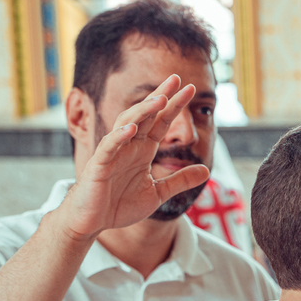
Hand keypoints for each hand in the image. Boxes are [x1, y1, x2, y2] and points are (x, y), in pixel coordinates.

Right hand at [59, 75, 210, 238]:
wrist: (93, 221)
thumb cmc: (120, 205)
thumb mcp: (158, 193)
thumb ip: (180, 181)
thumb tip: (207, 171)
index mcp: (143, 150)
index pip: (161, 122)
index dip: (174, 105)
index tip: (189, 88)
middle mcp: (129, 146)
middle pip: (146, 115)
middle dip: (160, 97)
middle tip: (176, 79)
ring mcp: (113, 153)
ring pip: (127, 124)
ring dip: (143, 112)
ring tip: (160, 99)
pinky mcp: (99, 166)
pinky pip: (108, 148)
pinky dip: (119, 137)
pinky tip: (131, 129)